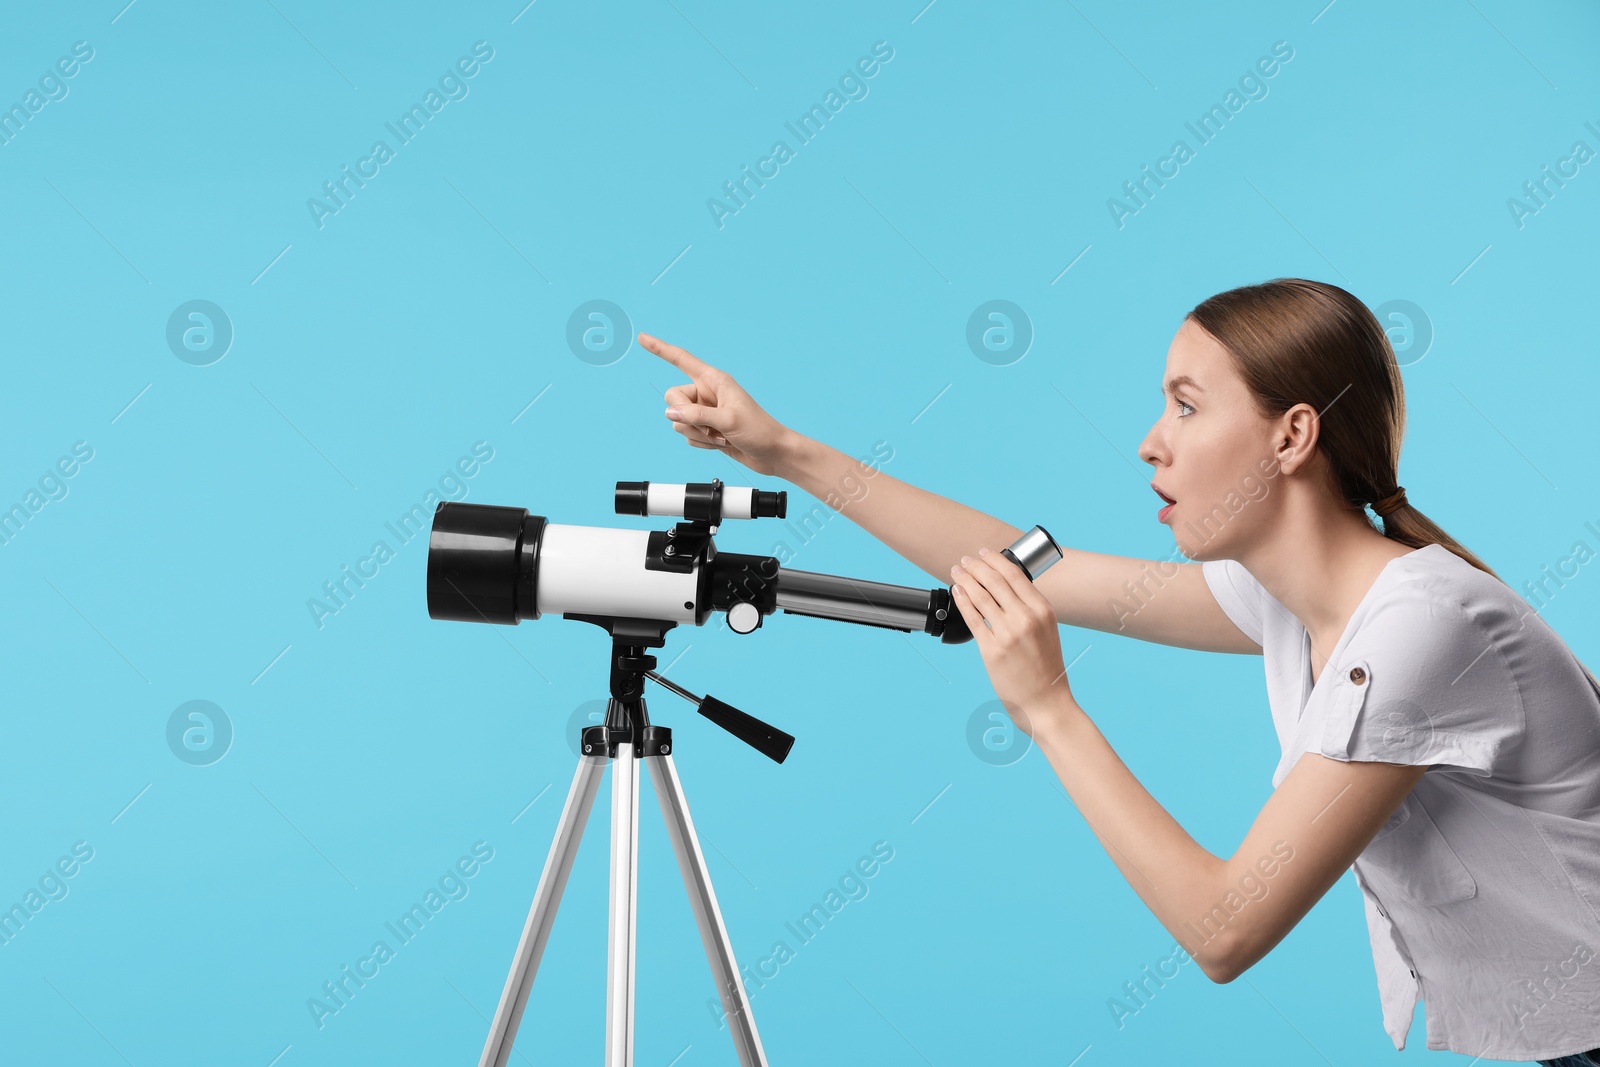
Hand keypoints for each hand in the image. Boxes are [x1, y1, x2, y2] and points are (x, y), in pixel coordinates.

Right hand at [640, 332, 795, 477]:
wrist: (772, 453)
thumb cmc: (759, 430)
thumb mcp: (727, 420)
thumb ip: (696, 415)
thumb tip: (671, 413)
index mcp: (714, 380)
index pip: (681, 360)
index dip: (660, 349)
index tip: (643, 337)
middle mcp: (706, 394)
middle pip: (672, 398)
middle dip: (685, 416)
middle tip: (709, 426)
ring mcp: (705, 413)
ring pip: (677, 421)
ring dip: (697, 434)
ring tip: (721, 436)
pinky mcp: (705, 430)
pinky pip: (687, 436)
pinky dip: (701, 444)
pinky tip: (721, 444)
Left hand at [950, 547, 1075, 738]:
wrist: (1046, 701)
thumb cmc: (1046, 668)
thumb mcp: (1047, 630)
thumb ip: (1031, 608)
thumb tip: (1006, 587)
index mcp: (1043, 610)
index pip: (1015, 575)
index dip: (995, 560)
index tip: (984, 553)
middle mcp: (1026, 618)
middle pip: (995, 581)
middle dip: (976, 566)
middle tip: (966, 560)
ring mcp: (1008, 633)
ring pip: (981, 596)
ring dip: (966, 579)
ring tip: (958, 572)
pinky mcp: (992, 649)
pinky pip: (972, 618)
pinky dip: (962, 600)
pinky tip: (957, 591)